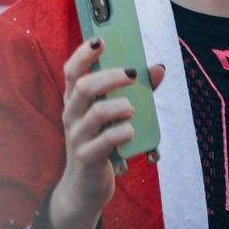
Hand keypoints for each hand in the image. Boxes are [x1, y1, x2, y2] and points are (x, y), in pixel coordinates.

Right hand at [46, 37, 165, 228]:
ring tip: (133, 109)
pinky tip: (131, 132)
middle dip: (109, 76)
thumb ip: (135, 92)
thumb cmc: (101, 144)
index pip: (71, 71)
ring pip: (95, 113)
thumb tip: (157, 68)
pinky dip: (122, 133)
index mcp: (75, 101)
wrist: (85, 187)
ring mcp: (77, 137)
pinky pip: (105, 142)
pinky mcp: (87, 157)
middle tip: (131, 74)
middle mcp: (72, 115)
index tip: (101, 41)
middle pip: (83, 87)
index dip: (83, 54)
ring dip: (119, 106)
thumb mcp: (112, 117)